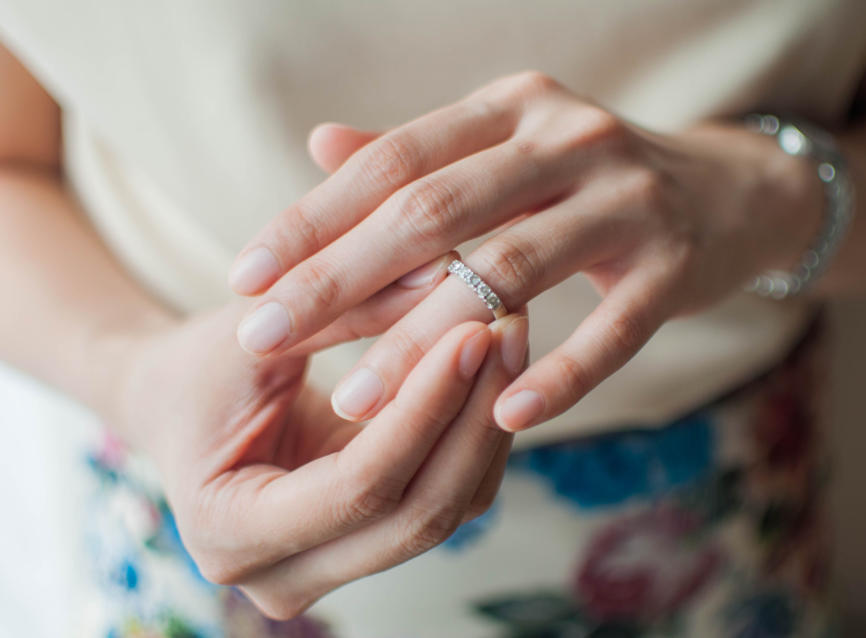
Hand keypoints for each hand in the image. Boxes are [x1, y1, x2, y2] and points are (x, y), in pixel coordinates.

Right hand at [102, 276, 526, 618]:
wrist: (177, 407)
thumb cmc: (198, 368)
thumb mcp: (252, 332)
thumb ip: (342, 309)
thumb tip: (450, 272)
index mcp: (230, 532)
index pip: (358, 486)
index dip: (424, 410)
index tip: (471, 332)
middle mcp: (284, 574)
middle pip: (417, 513)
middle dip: (472, 418)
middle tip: (507, 327)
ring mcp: (334, 568)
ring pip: (447, 511)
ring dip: (486, 423)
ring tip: (508, 334)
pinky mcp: (372, 541)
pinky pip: (448, 496)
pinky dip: (475, 434)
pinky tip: (492, 369)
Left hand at [228, 70, 820, 431]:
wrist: (732, 190)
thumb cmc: (593, 180)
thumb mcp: (510, 148)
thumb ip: (419, 153)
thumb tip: (320, 145)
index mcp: (513, 107)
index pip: (394, 162)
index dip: (314, 217)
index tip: (244, 277)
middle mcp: (568, 137)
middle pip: (436, 210)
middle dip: (340, 278)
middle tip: (266, 336)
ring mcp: (628, 199)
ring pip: (511, 271)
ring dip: (427, 341)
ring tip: (354, 402)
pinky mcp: (675, 266)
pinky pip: (610, 331)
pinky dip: (557, 375)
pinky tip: (500, 420)